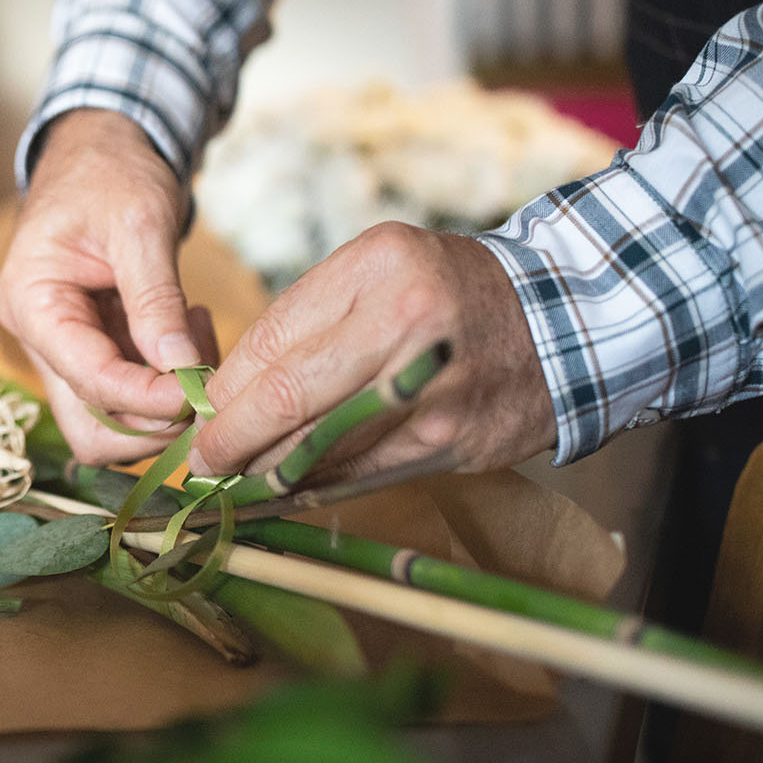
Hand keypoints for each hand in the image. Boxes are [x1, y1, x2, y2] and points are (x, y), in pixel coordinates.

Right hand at [0, 109, 213, 463]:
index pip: (88, 378)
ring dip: (166, 403)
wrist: (103, 150)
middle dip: (151, 421)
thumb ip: (156, 297)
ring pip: (115, 418)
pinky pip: (134, 391)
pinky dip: (171, 378)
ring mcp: (70, 348)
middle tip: (203, 383)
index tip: (199, 390)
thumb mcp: (138, 223)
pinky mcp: (99, 348)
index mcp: (32, 305)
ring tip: (200, 340)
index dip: (146, 396)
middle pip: (91, 425)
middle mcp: (43, 339)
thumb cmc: (109, 173)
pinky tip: (193, 331)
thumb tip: (178, 366)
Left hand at [188, 222, 555, 478]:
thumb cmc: (450, 293)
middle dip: (229, 438)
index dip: (223, 387)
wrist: (565, 319)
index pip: (271, 338)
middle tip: (199, 463)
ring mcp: (431, 388)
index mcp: (378, 268)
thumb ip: (311, 318)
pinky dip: (314, 490)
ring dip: (264, 472)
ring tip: (232, 482)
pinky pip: (361, 475)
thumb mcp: (381, 270)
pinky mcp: (450, 441)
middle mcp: (405, 322)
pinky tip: (284, 495)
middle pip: (288, 395)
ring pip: (320, 445)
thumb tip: (230, 387)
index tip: (197, 412)